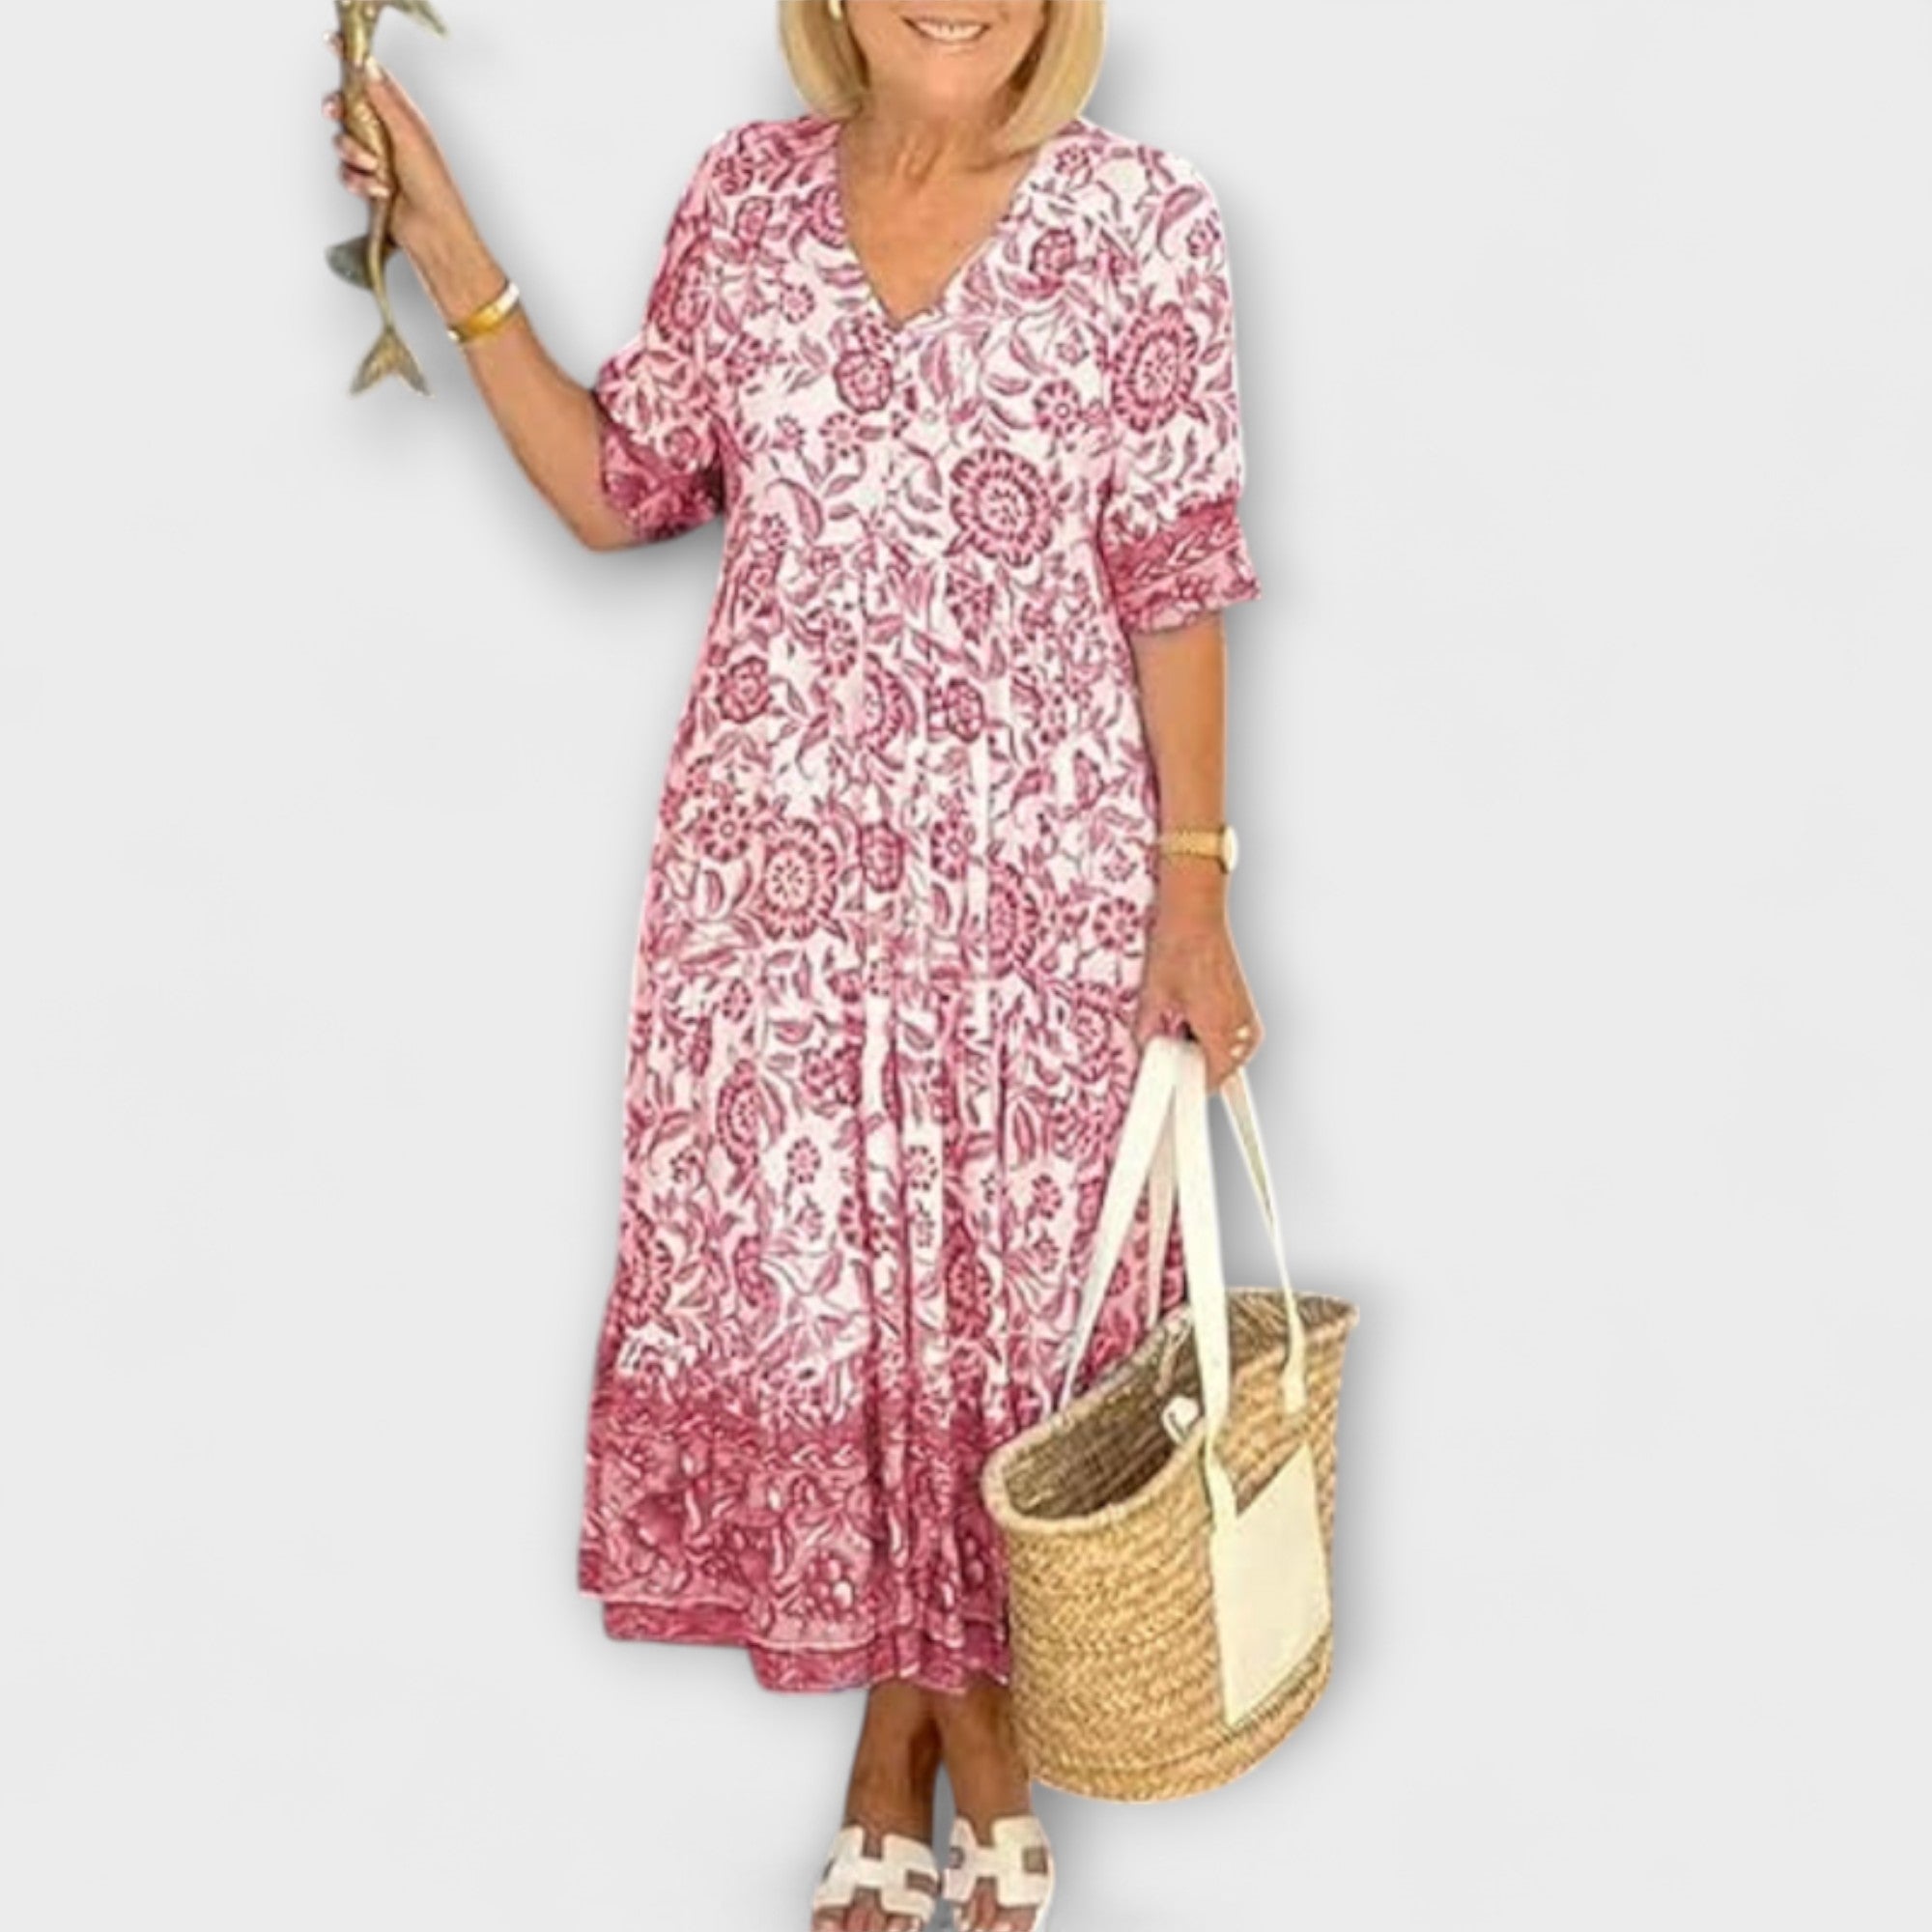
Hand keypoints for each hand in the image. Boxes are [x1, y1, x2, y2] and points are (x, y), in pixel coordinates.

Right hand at [321, 32, 472, 261]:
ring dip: (355, 158)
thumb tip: (368, 67)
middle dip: (339, 112)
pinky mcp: (368, 181)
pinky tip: (378, 191)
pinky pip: (345, 172)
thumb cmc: (434, 188)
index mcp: (401, 116)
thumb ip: (386, 101)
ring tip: (377, 172)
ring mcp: (376, 157)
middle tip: (335, 112)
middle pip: (347, 108)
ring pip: (342, 143)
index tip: (334, 44)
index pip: (372, 80)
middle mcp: (387, 133)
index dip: (352, 62)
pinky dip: (358, 182)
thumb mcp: (411, 136)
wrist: (434, 233)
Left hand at [1131, 886, 1263, 1093]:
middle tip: (1170, 1048)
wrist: (1196, 913)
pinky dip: (1214, 1030)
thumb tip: (1145, 1043)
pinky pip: (1234, 1032)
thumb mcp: (1154, 994)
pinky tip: (1193, 1009)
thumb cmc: (1182, 945)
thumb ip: (1148, 1030)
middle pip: (1222, 1068)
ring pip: (1229, 1051)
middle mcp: (1242, 1026)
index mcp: (1221, 1032)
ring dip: (1205, 1045)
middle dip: (1195, 1063)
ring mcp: (1247, 1013)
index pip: (1212, 1081)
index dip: (1188, 1084)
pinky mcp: (1245, 1001)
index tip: (1175, 1082)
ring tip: (1181, 1019)